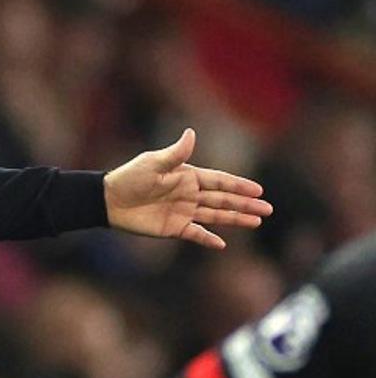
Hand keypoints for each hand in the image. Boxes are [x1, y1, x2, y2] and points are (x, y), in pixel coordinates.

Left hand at [103, 128, 271, 248]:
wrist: (109, 200)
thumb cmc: (130, 177)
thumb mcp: (153, 163)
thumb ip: (176, 153)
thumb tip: (191, 133)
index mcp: (187, 176)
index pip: (220, 181)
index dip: (239, 185)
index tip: (259, 190)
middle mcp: (189, 194)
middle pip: (223, 199)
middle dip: (246, 204)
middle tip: (268, 209)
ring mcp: (183, 212)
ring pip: (215, 215)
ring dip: (235, 219)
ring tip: (256, 222)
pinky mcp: (173, 228)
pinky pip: (195, 234)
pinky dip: (208, 239)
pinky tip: (223, 244)